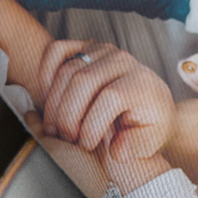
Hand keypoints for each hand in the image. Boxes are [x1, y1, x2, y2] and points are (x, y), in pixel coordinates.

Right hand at [38, 43, 174, 170]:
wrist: (150, 101)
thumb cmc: (148, 123)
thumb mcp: (152, 140)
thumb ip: (136, 146)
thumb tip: (116, 150)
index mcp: (140, 81)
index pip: (110, 97)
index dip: (91, 124)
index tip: (85, 146)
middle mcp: (121, 60)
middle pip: (83, 81)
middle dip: (68, 115)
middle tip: (66, 139)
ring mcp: (101, 50)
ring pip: (67, 70)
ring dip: (53, 103)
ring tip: (54, 129)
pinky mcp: (83, 46)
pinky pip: (56, 51)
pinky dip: (45, 73)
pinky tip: (46, 100)